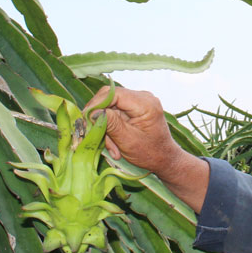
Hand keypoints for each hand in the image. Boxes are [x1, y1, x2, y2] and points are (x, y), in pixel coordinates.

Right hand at [85, 86, 209, 211]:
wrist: (165, 159)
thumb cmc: (150, 153)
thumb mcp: (127, 140)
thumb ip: (111, 123)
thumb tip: (92, 111)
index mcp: (145, 103)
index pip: (113, 93)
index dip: (96, 104)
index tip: (86, 119)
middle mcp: (143, 97)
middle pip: (110, 98)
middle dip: (100, 117)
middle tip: (94, 135)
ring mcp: (139, 101)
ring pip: (110, 107)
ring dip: (106, 126)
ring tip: (112, 147)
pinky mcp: (135, 108)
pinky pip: (116, 112)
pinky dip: (111, 127)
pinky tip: (115, 144)